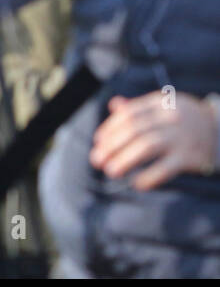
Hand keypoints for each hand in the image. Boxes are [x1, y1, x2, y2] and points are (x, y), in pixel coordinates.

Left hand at [91, 92, 218, 189]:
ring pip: (146, 146)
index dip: (110, 128)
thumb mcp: (163, 107)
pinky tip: (137, 183)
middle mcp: (170, 118)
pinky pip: (166, 168)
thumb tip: (113, 105)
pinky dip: (149, 177)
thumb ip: (139, 108)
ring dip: (124, 160)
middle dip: (111, 146)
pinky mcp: (190, 157)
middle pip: (134, 130)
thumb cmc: (183, 119)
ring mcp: (181, 137)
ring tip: (110, 171)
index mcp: (160, 103)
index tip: (98, 142)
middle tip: (96, 160)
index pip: (129, 114)